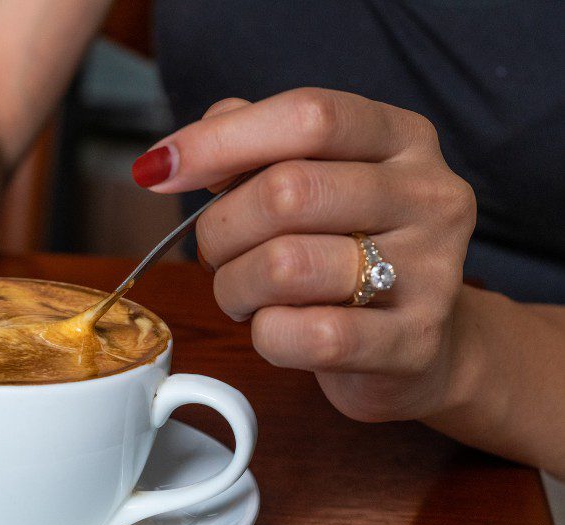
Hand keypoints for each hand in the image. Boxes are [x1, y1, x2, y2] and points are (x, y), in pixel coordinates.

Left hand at [133, 88, 475, 422]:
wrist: (418, 340)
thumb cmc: (347, 250)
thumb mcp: (313, 179)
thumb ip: (252, 147)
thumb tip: (178, 154)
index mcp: (401, 138)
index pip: (308, 116)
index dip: (220, 140)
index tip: (160, 168)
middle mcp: (429, 195)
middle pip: (286, 191)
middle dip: (221, 230)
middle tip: (216, 253)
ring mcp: (432, 270)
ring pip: (286, 266)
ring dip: (236, 286)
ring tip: (246, 293)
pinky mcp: (415, 341)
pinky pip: (307, 335)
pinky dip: (268, 334)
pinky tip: (279, 327)